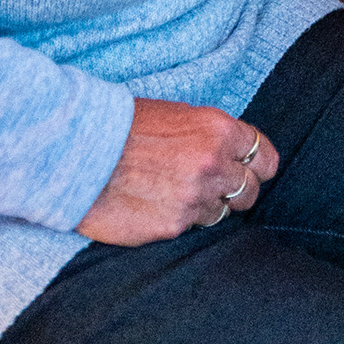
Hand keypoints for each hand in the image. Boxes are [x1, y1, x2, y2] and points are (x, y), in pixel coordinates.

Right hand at [76, 100, 277, 245]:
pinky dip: (180, 220)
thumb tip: (231, 154)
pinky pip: (191, 228)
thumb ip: (211, 137)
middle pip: (249, 190)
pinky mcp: (173, 227)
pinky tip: (159, 206)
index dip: (256, 166)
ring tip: (178, 194)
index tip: (249, 170)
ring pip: (222, 213)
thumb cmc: (125, 127)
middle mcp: (213, 165)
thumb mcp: (179, 115)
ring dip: (206, 206)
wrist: (79, 151)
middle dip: (235, 190)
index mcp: (219, 130)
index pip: (264, 158)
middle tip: (212, 186)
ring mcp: (194, 199)